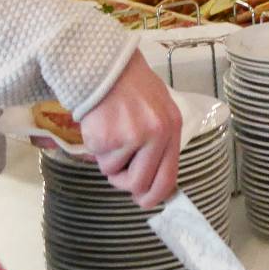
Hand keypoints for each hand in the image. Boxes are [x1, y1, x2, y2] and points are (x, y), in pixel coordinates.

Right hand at [78, 52, 181, 207]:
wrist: (106, 67)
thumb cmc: (132, 89)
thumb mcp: (157, 111)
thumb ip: (158, 143)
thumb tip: (151, 182)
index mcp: (172, 128)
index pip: (168, 175)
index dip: (155, 195)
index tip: (145, 202)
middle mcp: (156, 134)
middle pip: (140, 183)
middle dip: (126, 184)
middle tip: (118, 174)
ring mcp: (132, 137)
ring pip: (114, 172)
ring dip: (108, 160)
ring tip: (110, 132)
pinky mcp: (107, 138)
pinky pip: (98, 158)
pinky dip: (96, 148)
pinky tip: (100, 125)